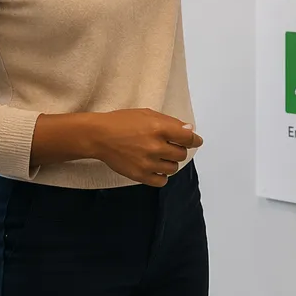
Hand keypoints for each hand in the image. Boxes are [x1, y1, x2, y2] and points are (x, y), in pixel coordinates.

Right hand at [85, 109, 201, 186]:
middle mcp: (155, 146)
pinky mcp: (140, 175)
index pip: (187, 138)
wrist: (99, 136)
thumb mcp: (147, 114)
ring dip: (170, 162)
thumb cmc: (122, 122)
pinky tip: (156, 167)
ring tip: (159, 156)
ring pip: (173, 168)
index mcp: (159, 128)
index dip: (194, 140)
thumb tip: (189, 130)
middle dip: (178, 149)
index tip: (196, 141)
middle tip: (169, 146)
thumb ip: (170, 122)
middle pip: (181, 154)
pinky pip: (161, 181)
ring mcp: (148, 163)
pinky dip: (162, 175)